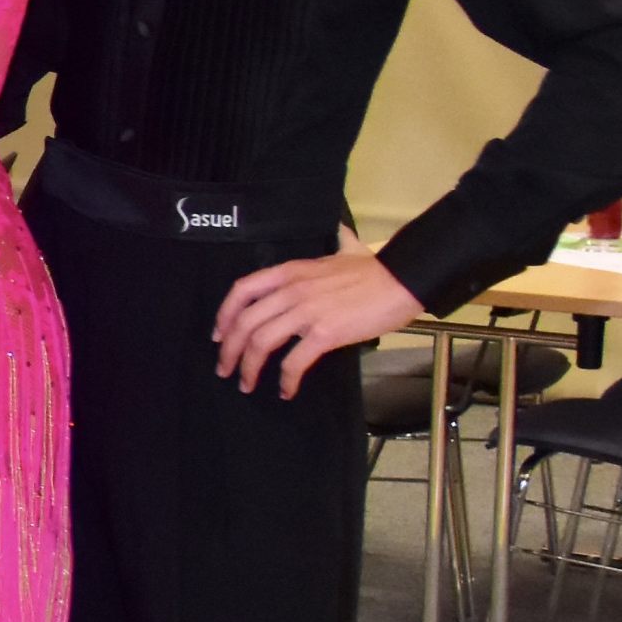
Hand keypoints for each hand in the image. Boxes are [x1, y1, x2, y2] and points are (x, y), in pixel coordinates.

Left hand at [214, 235, 420, 397]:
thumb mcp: (343, 250)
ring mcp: (307, 312)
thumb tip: (339, 231)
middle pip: (245, 322)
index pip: (242, 290)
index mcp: (290, 272)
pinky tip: (286, 390)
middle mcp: (291, 290)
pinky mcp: (325, 333)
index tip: (218, 334)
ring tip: (246, 384)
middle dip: (228, 350)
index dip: (224, 314)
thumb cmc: (375, 269)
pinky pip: (294, 361)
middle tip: (225, 369)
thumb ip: (333, 245)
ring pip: (261, 343)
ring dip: (248, 368)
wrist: (403, 279)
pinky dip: (285, 379)